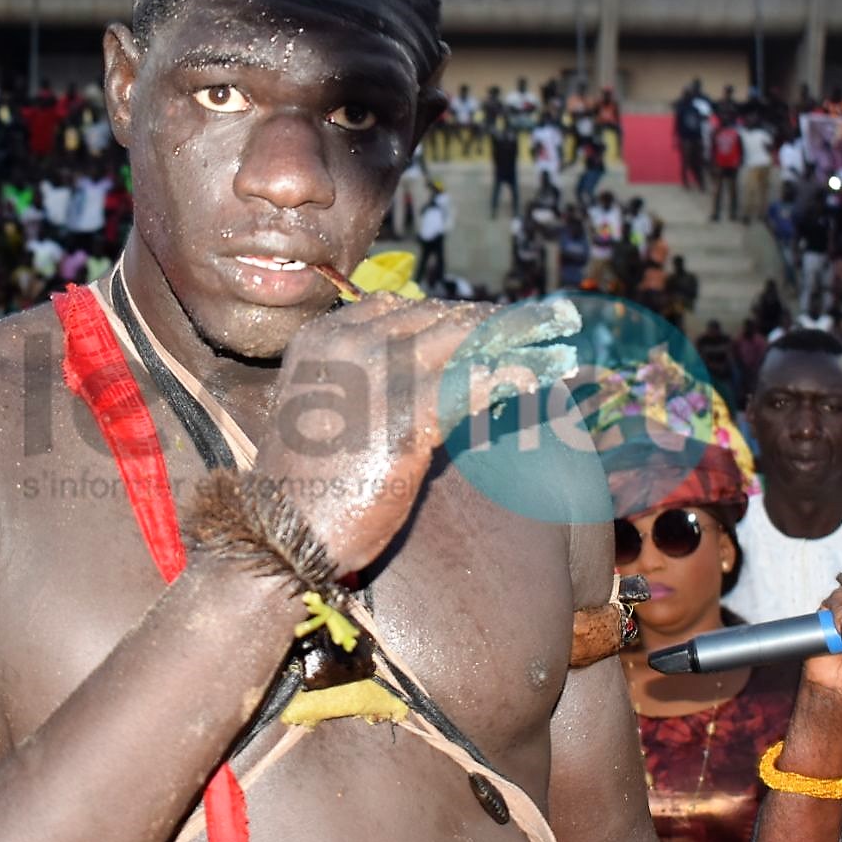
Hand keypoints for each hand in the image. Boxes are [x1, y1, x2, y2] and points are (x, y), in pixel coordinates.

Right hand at [256, 293, 577, 575]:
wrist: (284, 533)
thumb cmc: (309, 486)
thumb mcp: (327, 412)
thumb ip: (366, 382)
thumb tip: (429, 373)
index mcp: (325, 338)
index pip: (402, 309)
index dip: (453, 313)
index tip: (492, 321)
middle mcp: (350, 343)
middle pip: (438, 318)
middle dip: (495, 320)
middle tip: (545, 320)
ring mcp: (377, 375)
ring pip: (464, 341)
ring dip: (518, 338)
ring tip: (557, 338)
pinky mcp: (406, 415)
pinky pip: (474, 383)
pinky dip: (513, 376)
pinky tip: (542, 377)